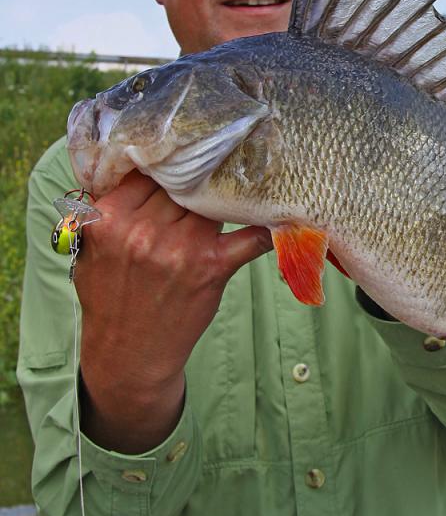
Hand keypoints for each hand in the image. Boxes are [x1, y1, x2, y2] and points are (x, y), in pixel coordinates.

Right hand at [74, 171, 271, 452]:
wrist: (130, 353)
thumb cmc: (110, 295)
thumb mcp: (92, 246)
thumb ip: (108, 206)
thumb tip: (136, 165)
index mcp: (110, 218)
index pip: (149, 169)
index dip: (167, 164)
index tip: (181, 162)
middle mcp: (144, 230)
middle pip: (183, 182)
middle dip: (196, 179)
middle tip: (212, 173)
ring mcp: (180, 248)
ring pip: (214, 200)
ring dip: (226, 196)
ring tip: (236, 190)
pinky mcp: (211, 267)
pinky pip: (250, 236)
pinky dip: (267, 226)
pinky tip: (282, 216)